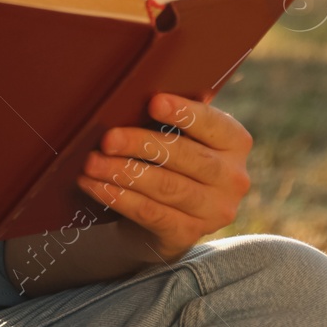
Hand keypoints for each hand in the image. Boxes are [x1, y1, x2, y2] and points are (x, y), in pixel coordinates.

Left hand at [76, 93, 252, 263]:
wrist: (170, 214)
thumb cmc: (170, 157)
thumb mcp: (181, 134)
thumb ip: (172, 116)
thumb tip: (138, 91)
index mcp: (235, 142)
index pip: (213, 124)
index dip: (184, 113)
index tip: (153, 103)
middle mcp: (233, 178)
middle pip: (185, 157)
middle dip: (141, 145)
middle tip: (107, 139)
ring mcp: (214, 211)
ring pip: (166, 187)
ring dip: (123, 173)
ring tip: (91, 163)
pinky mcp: (189, 234)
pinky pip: (151, 214)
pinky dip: (119, 198)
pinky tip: (94, 186)